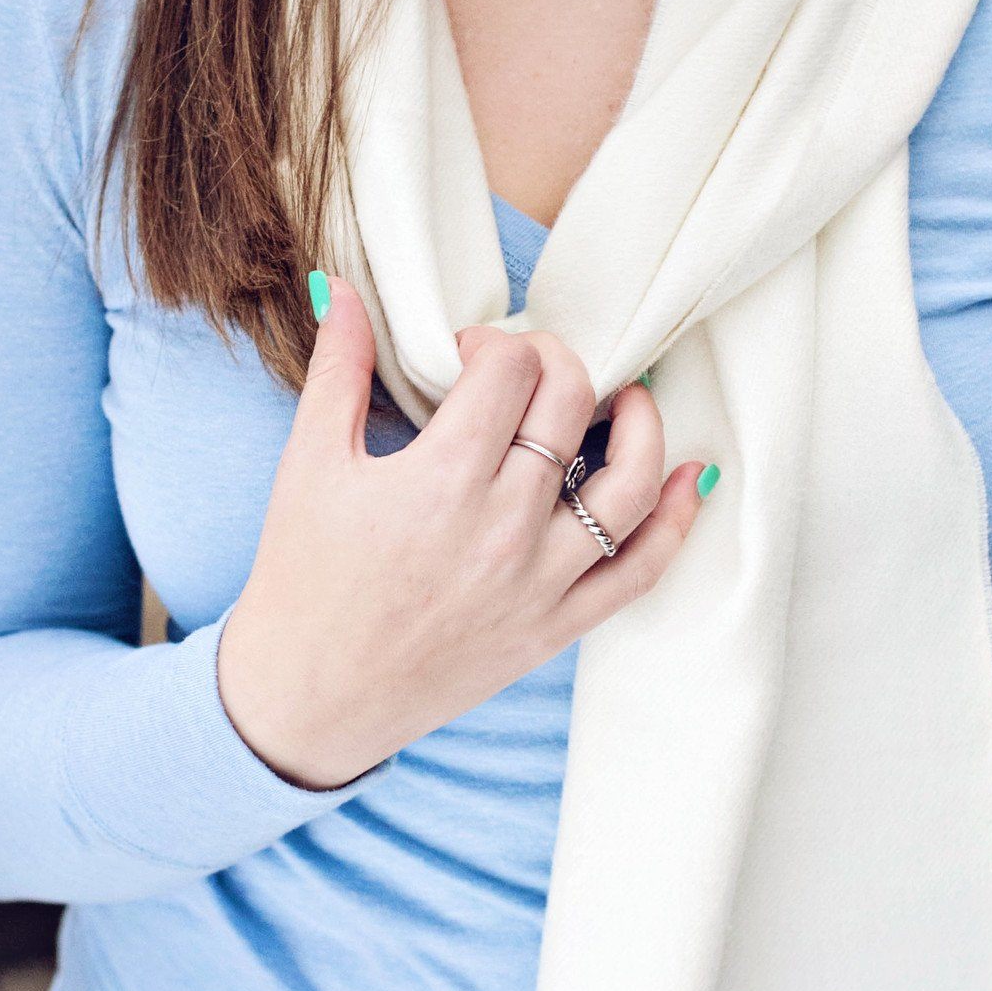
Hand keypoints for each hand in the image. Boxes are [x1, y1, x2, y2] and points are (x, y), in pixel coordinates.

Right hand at [216, 274, 711, 788]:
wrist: (307, 699)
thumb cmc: (302, 580)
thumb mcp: (309, 464)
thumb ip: (337, 369)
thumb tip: (347, 291)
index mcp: (440, 480)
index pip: (510, 372)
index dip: (492, 343)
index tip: (466, 357)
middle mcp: (501, 529)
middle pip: (570, 407)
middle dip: (555, 364)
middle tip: (527, 370)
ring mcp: (538, 583)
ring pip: (628, 486)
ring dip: (640, 427)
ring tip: (626, 399)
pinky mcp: (554, 628)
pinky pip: (639, 574)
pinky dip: (675, 523)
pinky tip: (688, 479)